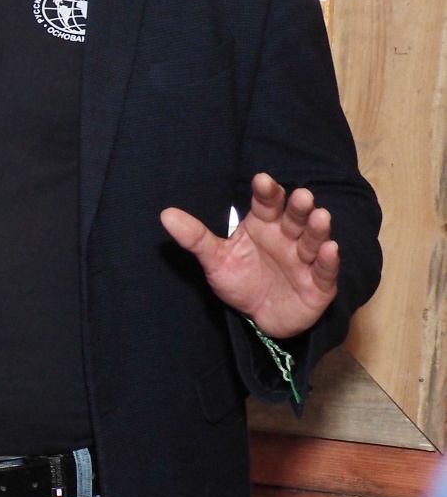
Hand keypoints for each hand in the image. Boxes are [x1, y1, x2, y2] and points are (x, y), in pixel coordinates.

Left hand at [161, 173, 339, 339]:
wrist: (259, 317)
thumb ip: (196, 238)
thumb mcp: (216, 260)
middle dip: (298, 207)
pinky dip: (329, 261)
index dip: (267, 192)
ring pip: (313, 240)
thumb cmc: (241, 281)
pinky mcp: (319, 285)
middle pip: (294, 218)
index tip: (262, 179)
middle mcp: (287, 238)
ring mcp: (305, 260)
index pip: (266, 205)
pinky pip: (325, 271)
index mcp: (264, 226)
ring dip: (317, 229)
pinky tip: (331, 249)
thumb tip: (165, 214)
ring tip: (320, 215)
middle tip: (301, 194)